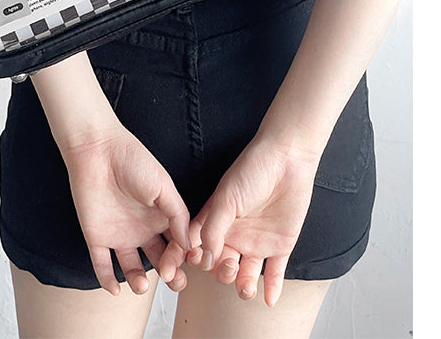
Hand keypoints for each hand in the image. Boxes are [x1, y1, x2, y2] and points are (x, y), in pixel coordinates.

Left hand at [62, 124, 190, 295]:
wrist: (97, 150)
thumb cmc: (132, 161)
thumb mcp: (163, 185)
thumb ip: (178, 214)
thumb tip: (190, 244)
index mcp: (160, 217)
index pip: (176, 246)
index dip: (181, 258)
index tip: (184, 264)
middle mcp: (141, 229)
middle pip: (158, 261)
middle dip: (168, 276)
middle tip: (173, 282)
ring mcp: (119, 234)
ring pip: (131, 268)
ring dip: (138, 282)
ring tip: (142, 284)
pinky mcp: (97, 236)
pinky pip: (102, 264)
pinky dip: (107, 279)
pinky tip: (115, 288)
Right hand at [186, 135, 319, 306]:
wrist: (287, 161)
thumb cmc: (252, 171)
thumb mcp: (225, 198)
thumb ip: (212, 228)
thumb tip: (202, 256)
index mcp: (214, 221)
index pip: (192, 245)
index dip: (181, 259)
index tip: (173, 271)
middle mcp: (233, 235)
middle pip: (218, 265)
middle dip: (219, 272)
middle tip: (227, 264)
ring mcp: (256, 242)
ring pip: (244, 275)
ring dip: (242, 286)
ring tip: (245, 286)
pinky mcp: (280, 246)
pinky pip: (274, 273)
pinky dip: (272, 290)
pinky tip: (269, 300)